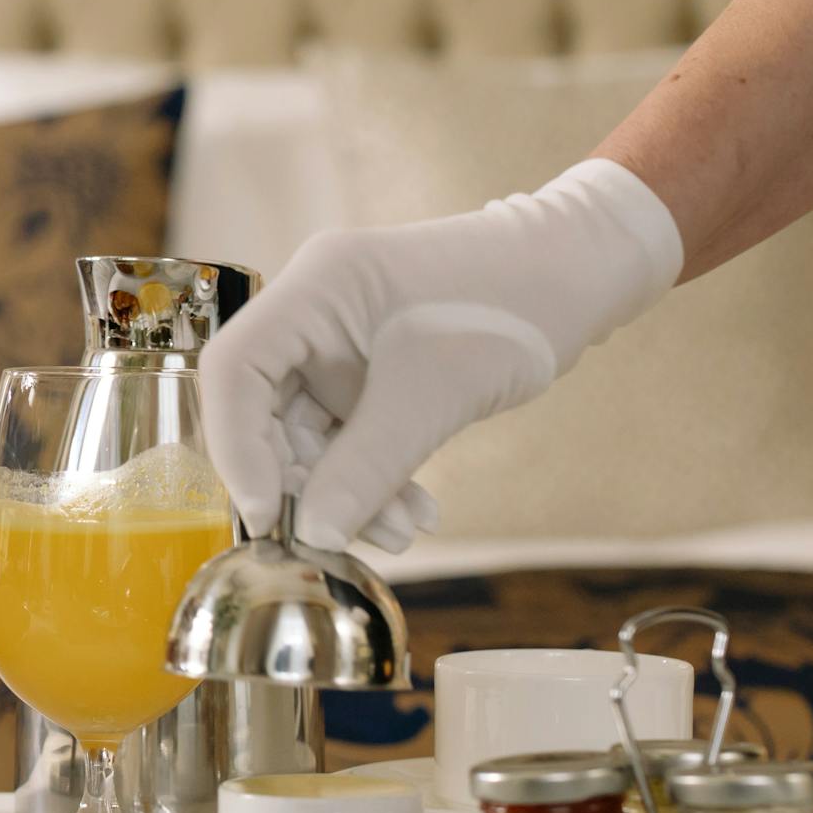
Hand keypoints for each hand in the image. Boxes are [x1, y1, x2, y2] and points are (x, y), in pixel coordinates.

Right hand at [200, 159, 682, 552]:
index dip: (237, 447)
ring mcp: (339, 343)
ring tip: (405, 529)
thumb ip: (366, 467)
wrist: (578, 274)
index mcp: (314, 289)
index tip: (269, 515)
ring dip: (350, 491)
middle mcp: (312, 313)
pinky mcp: (369, 370)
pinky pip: (349, 436)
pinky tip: (415, 511)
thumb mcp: (435, 395)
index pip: (233, 370)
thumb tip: (313, 535)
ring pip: (310, 435)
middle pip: (265, 412)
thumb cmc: (511, 305)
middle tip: (342, 537)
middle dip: (306, 483)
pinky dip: (375, 477)